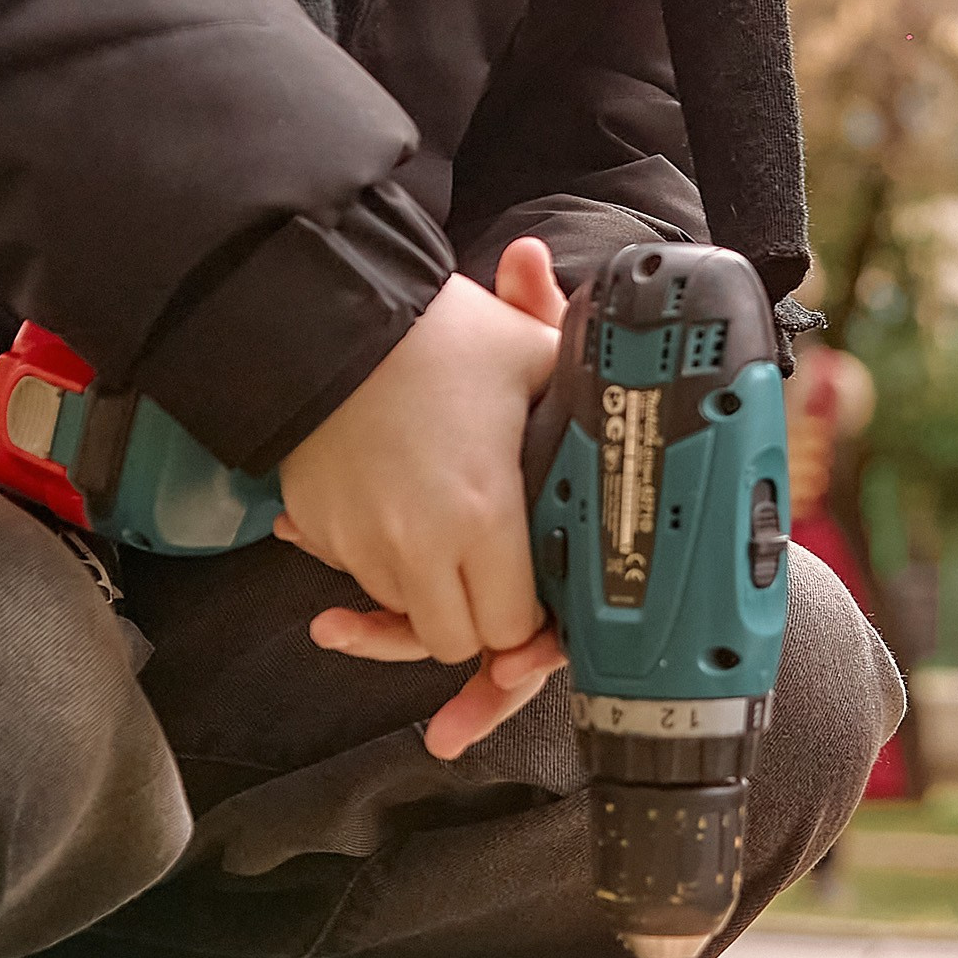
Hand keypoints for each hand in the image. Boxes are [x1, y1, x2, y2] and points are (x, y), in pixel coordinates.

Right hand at [276, 236, 571, 757]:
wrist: (337, 315)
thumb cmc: (441, 336)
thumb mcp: (530, 356)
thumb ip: (585, 396)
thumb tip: (637, 402)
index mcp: (485, 512)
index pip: (514, 625)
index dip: (530, 613)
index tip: (533, 583)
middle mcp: (419, 544)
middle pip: (454, 641)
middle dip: (475, 620)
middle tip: (489, 573)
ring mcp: (362, 543)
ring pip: (403, 612)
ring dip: (426, 591)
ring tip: (444, 527)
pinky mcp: (321, 530)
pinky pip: (358, 572)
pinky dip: (380, 558)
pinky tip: (397, 505)